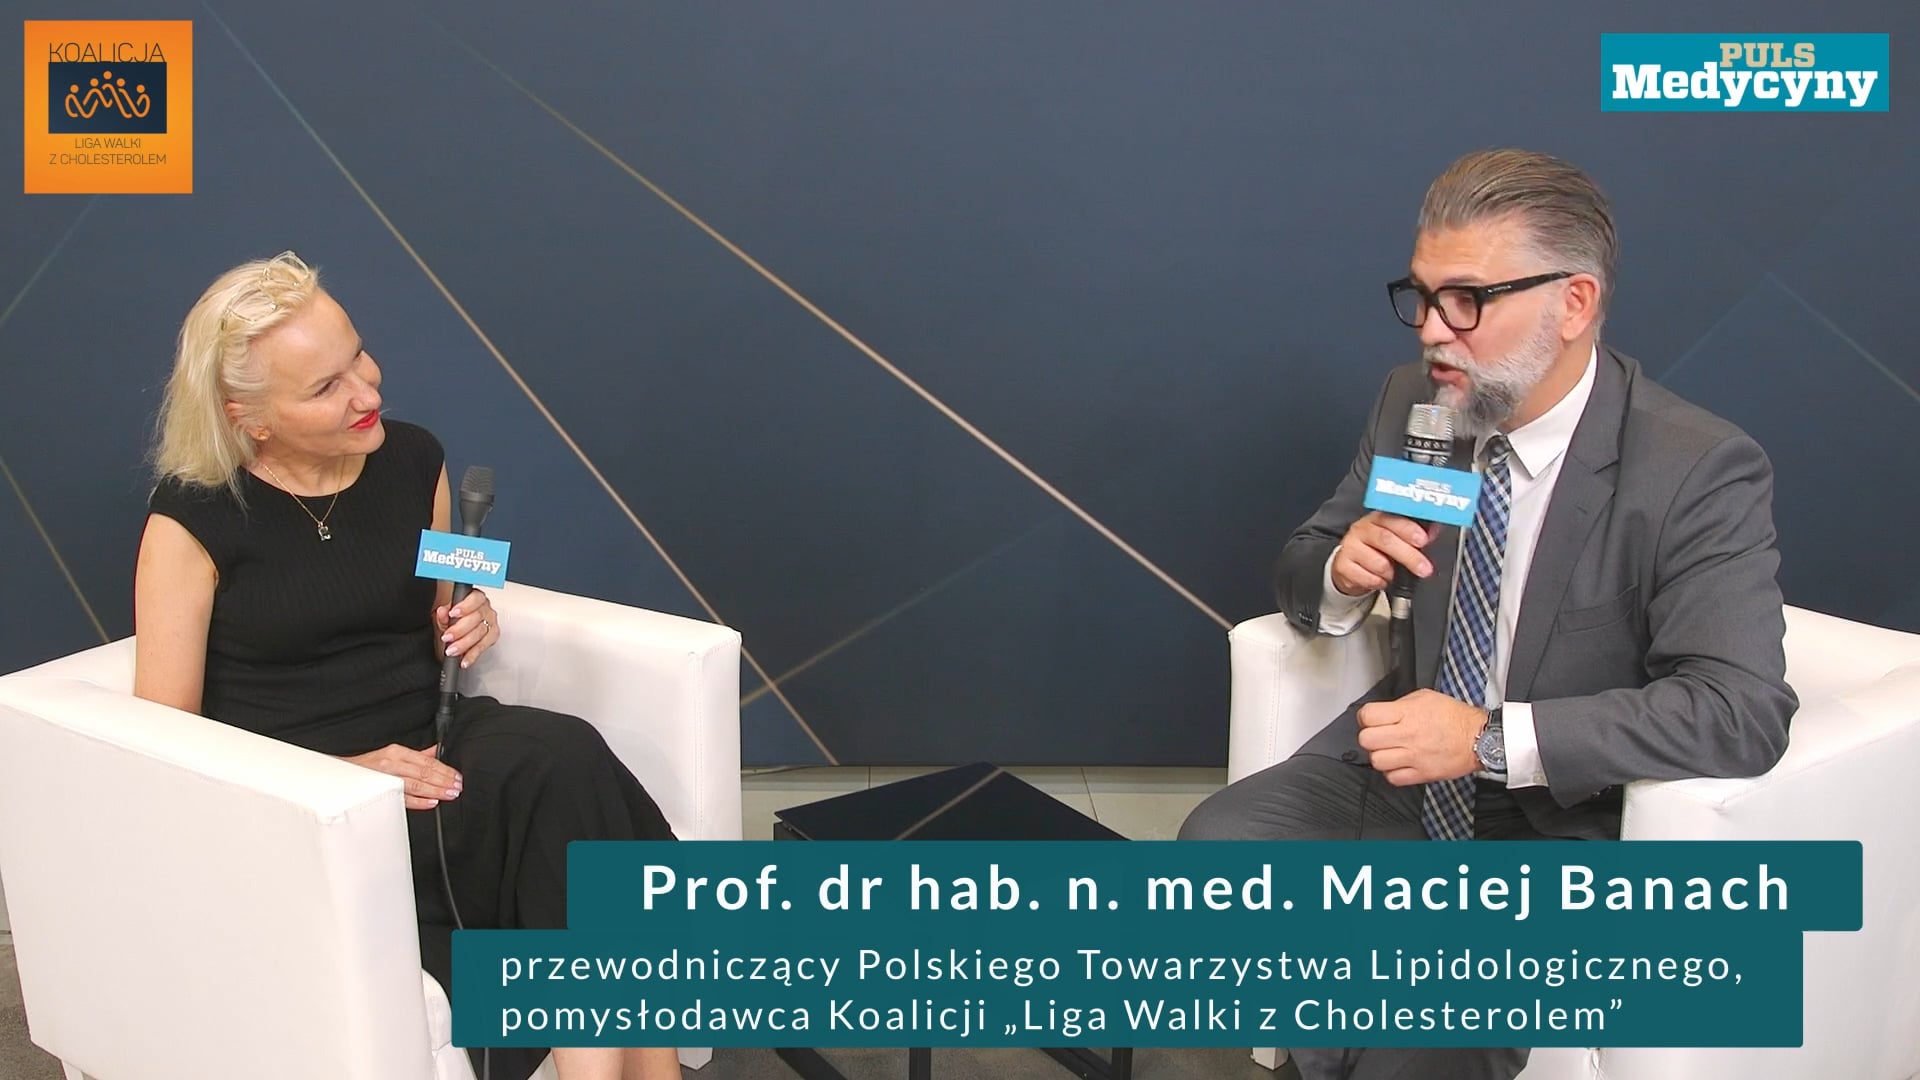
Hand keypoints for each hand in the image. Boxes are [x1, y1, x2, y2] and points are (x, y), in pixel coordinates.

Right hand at [343, 743, 462, 809]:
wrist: (341, 777)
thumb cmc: (366, 767)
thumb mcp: (392, 755)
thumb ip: (416, 755)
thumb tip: (436, 751)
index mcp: (397, 752)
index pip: (427, 760)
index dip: (445, 769)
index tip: (457, 777)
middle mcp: (391, 762)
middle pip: (424, 772)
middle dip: (444, 780)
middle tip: (457, 787)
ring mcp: (385, 777)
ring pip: (415, 783)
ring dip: (435, 790)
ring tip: (449, 794)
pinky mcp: (379, 791)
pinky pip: (402, 797)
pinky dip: (418, 800)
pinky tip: (431, 802)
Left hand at [435, 588, 498, 668]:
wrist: (458, 632)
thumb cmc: (453, 620)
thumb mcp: (444, 616)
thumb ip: (443, 614)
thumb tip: (442, 612)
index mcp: (475, 598)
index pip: (475, 599)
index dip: (465, 606)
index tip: (452, 613)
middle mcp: (485, 609)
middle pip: (477, 618)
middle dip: (460, 629)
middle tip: (447, 637)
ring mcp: (491, 622)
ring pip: (481, 633)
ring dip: (464, 643)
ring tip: (452, 650)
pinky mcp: (493, 636)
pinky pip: (484, 646)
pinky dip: (473, 655)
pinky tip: (465, 660)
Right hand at [1331, 512, 1439, 596]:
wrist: (1351, 565)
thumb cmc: (1377, 550)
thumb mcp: (1397, 539)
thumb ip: (1416, 535)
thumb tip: (1434, 532)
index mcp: (1378, 518)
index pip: (1392, 519)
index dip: (1409, 529)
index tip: (1424, 540)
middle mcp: (1361, 529)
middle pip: (1385, 540)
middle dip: (1409, 555)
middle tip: (1424, 568)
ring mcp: (1349, 546)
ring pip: (1377, 562)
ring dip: (1391, 573)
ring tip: (1393, 574)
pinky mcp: (1342, 565)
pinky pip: (1365, 578)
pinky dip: (1378, 582)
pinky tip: (1380, 580)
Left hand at [1356, 688, 1485, 786]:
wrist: (1478, 738)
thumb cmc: (1455, 717)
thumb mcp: (1425, 697)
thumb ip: (1400, 704)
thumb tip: (1384, 711)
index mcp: (1408, 713)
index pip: (1368, 715)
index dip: (1365, 717)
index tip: (1371, 719)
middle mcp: (1408, 735)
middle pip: (1367, 740)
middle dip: (1369, 737)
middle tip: (1378, 736)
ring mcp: (1414, 756)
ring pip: (1377, 761)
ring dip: (1379, 756)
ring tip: (1388, 751)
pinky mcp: (1421, 773)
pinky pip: (1393, 778)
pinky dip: (1392, 772)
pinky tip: (1398, 764)